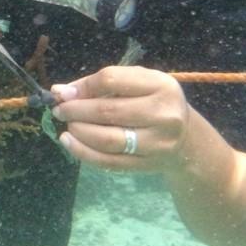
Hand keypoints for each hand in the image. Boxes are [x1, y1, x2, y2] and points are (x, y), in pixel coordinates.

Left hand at [50, 66, 192, 172]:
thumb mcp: (137, 82)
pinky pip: (109, 161)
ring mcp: (158, 143)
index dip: (83, 86)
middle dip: (76, 110)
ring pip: (107, 139)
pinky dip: (83, 152)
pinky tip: (69, 142)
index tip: (63, 92)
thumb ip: (101, 83)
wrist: (185, 137)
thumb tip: (60, 91)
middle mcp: (164, 114)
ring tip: (67, 126)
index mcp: (161, 85)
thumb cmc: (154, 102)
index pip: (112, 80)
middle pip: (108, 111)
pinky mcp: (148, 165)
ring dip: (79, 132)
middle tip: (59, 110)